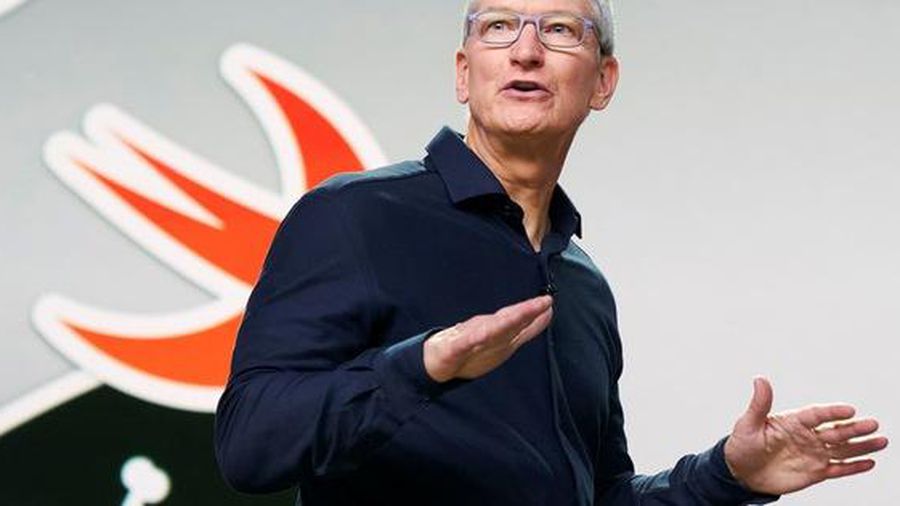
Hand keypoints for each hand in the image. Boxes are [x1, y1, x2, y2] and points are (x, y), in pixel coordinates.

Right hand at [423, 295, 552, 382]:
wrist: (437, 363)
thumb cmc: (471, 346)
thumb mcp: (503, 336)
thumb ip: (527, 326)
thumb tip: (548, 313)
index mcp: (499, 332)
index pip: (519, 320)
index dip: (533, 311)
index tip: (548, 301)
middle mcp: (487, 333)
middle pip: (508, 322)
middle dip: (524, 313)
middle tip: (541, 302)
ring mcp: (470, 340)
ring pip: (489, 330)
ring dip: (504, 322)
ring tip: (518, 314)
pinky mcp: (454, 349)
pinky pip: (465, 344)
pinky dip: (474, 338)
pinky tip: (482, 334)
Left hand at [724, 377, 888, 494]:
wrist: (742, 471)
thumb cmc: (743, 444)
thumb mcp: (748, 423)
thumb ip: (759, 404)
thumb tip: (760, 379)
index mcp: (793, 421)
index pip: (817, 415)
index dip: (832, 412)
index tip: (849, 410)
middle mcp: (807, 436)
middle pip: (835, 431)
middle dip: (854, 428)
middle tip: (873, 424)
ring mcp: (813, 454)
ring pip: (842, 449)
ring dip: (861, 446)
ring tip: (881, 441)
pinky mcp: (815, 472)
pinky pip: (838, 469)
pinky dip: (854, 466)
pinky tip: (869, 462)